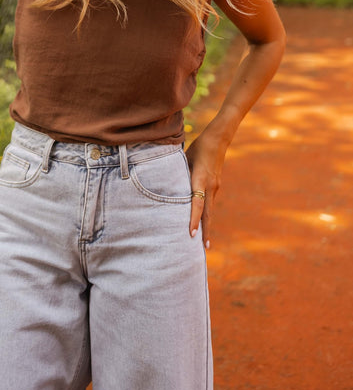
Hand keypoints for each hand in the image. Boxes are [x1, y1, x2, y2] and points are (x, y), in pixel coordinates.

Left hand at [185, 127, 226, 248]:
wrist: (217, 139)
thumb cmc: (197, 147)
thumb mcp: (185, 160)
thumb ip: (180, 175)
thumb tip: (171, 189)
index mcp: (200, 180)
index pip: (196, 204)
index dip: (193, 220)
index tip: (191, 234)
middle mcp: (210, 187)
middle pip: (207, 213)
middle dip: (205, 232)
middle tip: (204, 249)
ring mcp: (214, 187)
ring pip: (209, 209)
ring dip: (206, 224)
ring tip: (202, 242)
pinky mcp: (215, 185)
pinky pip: (209, 202)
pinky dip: (205, 213)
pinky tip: (202, 222)